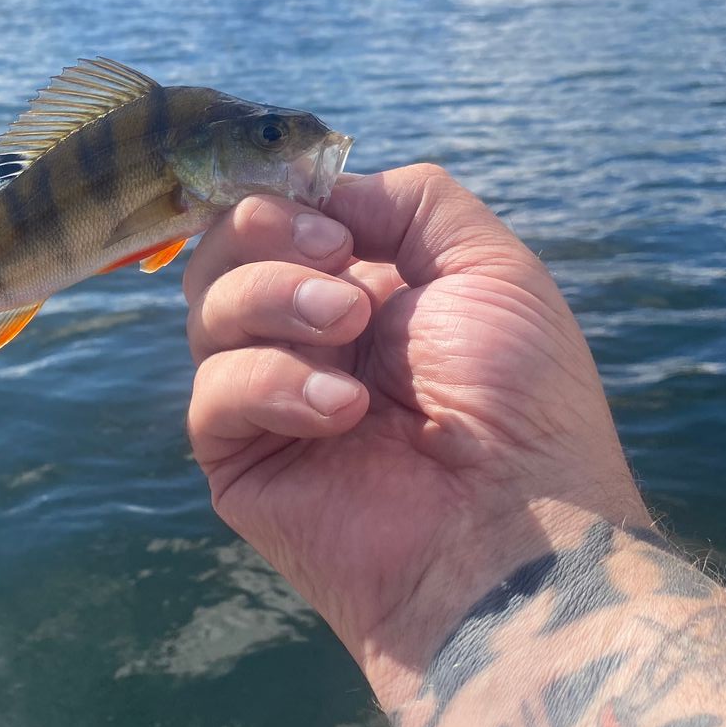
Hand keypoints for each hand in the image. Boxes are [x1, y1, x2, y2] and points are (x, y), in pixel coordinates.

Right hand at [184, 164, 650, 705]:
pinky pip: (212, 393)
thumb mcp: (489, 266)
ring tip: (349, 332)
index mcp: (364, 289)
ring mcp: (267, 399)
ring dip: (274, 300)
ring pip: (206, 311)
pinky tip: (341, 413)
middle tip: (339, 271)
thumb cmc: (519, 403)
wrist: (512, 531)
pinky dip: (271, 382)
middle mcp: (306, 338)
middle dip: (265, 237)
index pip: (276, 218)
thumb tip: (321, 195)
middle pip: (223, 252)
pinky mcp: (239, 460)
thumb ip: (406, 202)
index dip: (283, 199)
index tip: (333, 220)